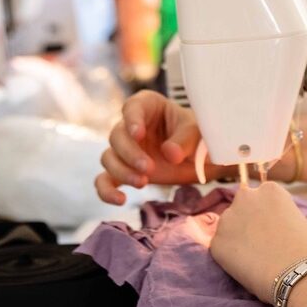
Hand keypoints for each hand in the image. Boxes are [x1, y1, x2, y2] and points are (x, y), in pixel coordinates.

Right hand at [95, 91, 224, 204]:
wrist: (202, 160)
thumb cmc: (199, 137)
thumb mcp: (199, 134)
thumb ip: (185, 140)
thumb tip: (170, 154)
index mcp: (149, 106)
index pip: (132, 107)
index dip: (131, 120)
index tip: (137, 134)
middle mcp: (132, 126)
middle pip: (117, 136)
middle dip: (130, 154)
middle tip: (148, 168)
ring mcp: (126, 149)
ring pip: (109, 157)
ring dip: (122, 171)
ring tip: (143, 183)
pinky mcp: (124, 171)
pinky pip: (104, 180)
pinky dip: (106, 191)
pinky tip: (120, 200)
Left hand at [210, 182, 306, 303]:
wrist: (295, 272)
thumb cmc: (303, 248)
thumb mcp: (294, 217)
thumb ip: (274, 212)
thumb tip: (264, 220)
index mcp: (268, 189)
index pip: (259, 196)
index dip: (263, 214)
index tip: (269, 228)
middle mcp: (245, 197)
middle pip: (241, 207)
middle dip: (246, 220)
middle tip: (258, 241)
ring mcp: (228, 218)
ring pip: (228, 226)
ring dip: (236, 236)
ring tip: (253, 256)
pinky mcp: (216, 241)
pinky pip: (221, 247)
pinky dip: (229, 256)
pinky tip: (245, 265)